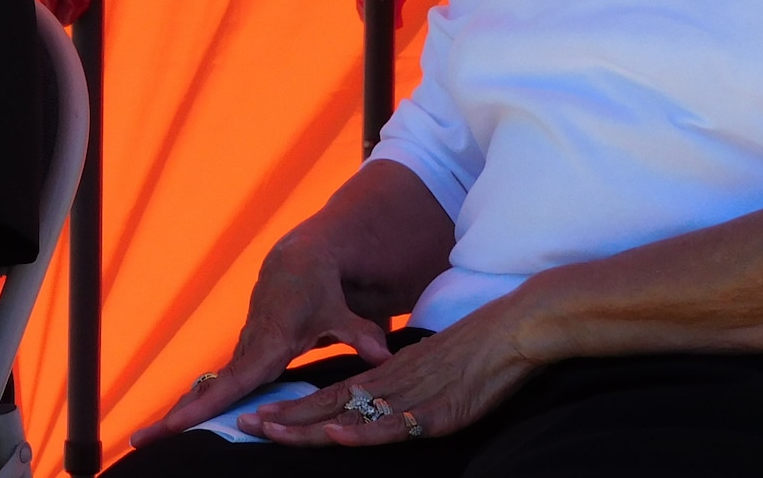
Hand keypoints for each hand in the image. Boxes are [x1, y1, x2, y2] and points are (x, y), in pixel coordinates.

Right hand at [130, 236, 391, 445]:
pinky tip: (173, 426)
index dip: (207, 404)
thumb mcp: (340, 312)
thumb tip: (382, 353)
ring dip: (177, 413)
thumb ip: (358, 335)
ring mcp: (240, 355)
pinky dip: (193, 404)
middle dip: (174, 416)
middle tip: (142, 440)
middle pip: (206, 391)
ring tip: (144, 440)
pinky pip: (215, 386)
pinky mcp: (242, 358)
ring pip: (205, 388)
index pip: (232, 381)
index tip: (178, 422)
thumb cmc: (319, 289)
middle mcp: (246, 352)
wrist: (297, 263)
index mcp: (265, 344)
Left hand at [239, 293, 536, 444]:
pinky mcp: (438, 412)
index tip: (261, 416)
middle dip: (287, 418)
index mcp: (389, 376)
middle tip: (245, 424)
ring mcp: (412, 398)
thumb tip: (381, 406)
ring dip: (308, 426)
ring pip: (351, 415)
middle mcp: (392, 385)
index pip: (332, 395)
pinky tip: (337, 433)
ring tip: (270, 431)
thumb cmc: (478, 351)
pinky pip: (394, 426)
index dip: (296, 410)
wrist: (516, 329)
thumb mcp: (430, 370)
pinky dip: (363, 431)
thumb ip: (404, 388)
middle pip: (329, 405)